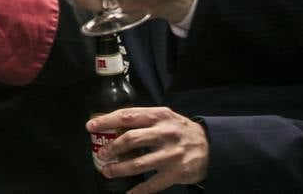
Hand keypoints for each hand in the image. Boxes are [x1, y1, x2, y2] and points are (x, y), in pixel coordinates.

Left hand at [88, 106, 208, 191]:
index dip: (106, 121)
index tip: (91, 126)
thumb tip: (113, 124)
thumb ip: (143, 119)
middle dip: (111, 148)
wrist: (212, 147)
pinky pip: (153, 184)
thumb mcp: (164, 117)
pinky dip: (138, 190)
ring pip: (139, 163)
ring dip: (119, 169)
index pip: (127, 116)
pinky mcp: (177, 173)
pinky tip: (128, 193)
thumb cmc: (180, 130)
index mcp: (159, 116)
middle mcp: (165, 133)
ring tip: (107, 171)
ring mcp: (171, 154)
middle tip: (101, 154)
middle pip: (131, 139)